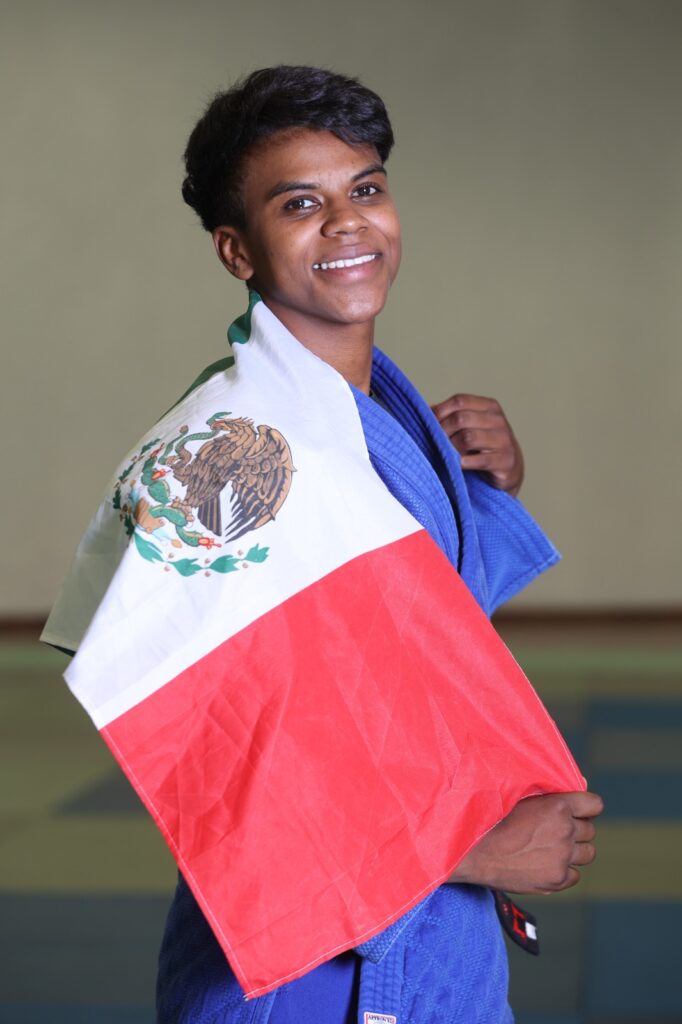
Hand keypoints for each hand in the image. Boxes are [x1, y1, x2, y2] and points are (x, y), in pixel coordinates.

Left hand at [431, 394, 523, 495]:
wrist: (508, 469)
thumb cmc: (481, 446)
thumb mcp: (468, 426)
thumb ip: (449, 416)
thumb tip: (421, 409)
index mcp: (489, 407)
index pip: (459, 400)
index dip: (439, 412)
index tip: (428, 425)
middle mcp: (498, 420)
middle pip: (460, 419)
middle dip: (443, 431)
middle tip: (435, 443)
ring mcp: (504, 440)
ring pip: (468, 438)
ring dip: (451, 448)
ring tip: (447, 454)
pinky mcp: (505, 461)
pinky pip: (479, 460)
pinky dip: (464, 463)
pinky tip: (458, 465)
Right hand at [449, 791, 603, 894]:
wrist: (474, 852)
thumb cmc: (493, 818)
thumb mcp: (520, 796)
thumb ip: (550, 792)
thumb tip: (581, 784)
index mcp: (558, 806)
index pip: (595, 804)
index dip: (586, 807)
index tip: (576, 810)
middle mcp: (565, 831)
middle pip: (590, 830)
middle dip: (576, 828)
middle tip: (555, 830)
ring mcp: (563, 857)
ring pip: (587, 854)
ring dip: (574, 850)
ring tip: (553, 848)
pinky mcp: (557, 879)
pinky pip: (574, 874)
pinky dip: (564, 870)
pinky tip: (545, 863)